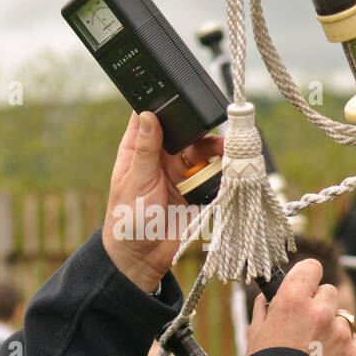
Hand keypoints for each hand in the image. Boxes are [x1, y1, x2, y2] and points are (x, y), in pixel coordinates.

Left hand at [102, 112, 223, 291]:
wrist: (142, 259)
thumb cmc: (127, 221)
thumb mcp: (135, 181)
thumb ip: (146, 149)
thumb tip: (148, 114)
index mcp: (139, 151)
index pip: (151, 118)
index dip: (163, 106)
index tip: (178, 97)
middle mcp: (161, 158)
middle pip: (184, 132)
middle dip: (198, 129)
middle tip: (210, 129)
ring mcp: (180, 173)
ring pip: (202, 151)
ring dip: (214, 148)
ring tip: (223, 150)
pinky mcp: (196, 190)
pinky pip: (213, 174)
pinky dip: (222, 169)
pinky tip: (227, 165)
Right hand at [246, 258, 355, 355]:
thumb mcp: (255, 336)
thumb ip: (264, 312)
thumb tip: (266, 299)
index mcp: (292, 300)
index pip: (311, 268)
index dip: (308, 276)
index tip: (306, 285)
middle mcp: (320, 310)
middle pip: (329, 292)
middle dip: (320, 305)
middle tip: (307, 327)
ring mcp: (341, 332)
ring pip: (344, 317)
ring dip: (333, 328)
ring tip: (317, 352)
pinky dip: (346, 349)